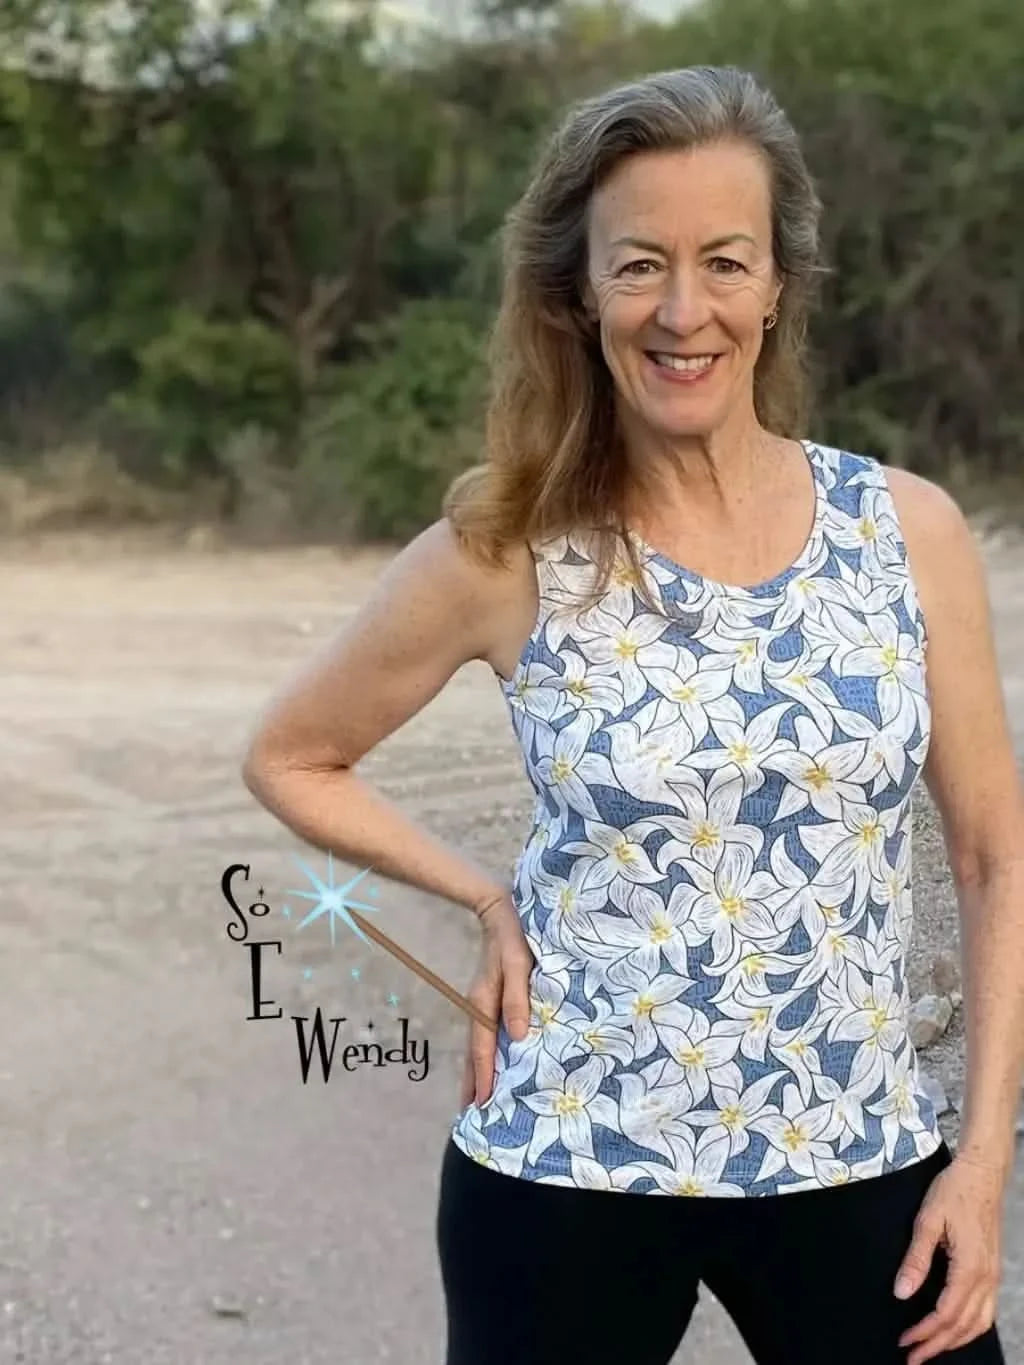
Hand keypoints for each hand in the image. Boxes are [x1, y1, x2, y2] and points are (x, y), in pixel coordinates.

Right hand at [459, 890, 534, 1108]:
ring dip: (477, 1069)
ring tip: (477, 1096)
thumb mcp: (519, 964)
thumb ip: (518, 998)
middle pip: (474, 1051)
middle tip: (471, 1114)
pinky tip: (493, 1059)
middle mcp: (480, 1005)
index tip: (481, 1106)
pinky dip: (485, 1051)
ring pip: (478, 1043)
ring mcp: (483, 1001)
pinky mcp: (491, 995)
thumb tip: (518, 1037)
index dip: (484, 1077)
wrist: (502, 908)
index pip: (483, 1048)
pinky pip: (486, 1031)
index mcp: (484, 1002)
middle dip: (473, 1081)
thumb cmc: (515, 935)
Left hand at [894, 1152, 1003, 1363]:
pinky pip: (986, 1311)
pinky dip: (969, 1328)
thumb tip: (901, 1293)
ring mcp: (992, 1276)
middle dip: (937, 1346)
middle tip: (912, 1358)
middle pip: (964, 1326)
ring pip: (979, 1324)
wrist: (982, 1173)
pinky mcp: (991, 1271)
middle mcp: (986, 1278)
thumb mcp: (928, 1221)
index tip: (904, 1342)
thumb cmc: (954, 1192)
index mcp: (970, 1268)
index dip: (925, 1332)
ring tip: (930, 1349)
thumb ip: (916, 1259)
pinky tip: (954, 1329)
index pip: (946, 1314)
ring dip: (955, 1341)